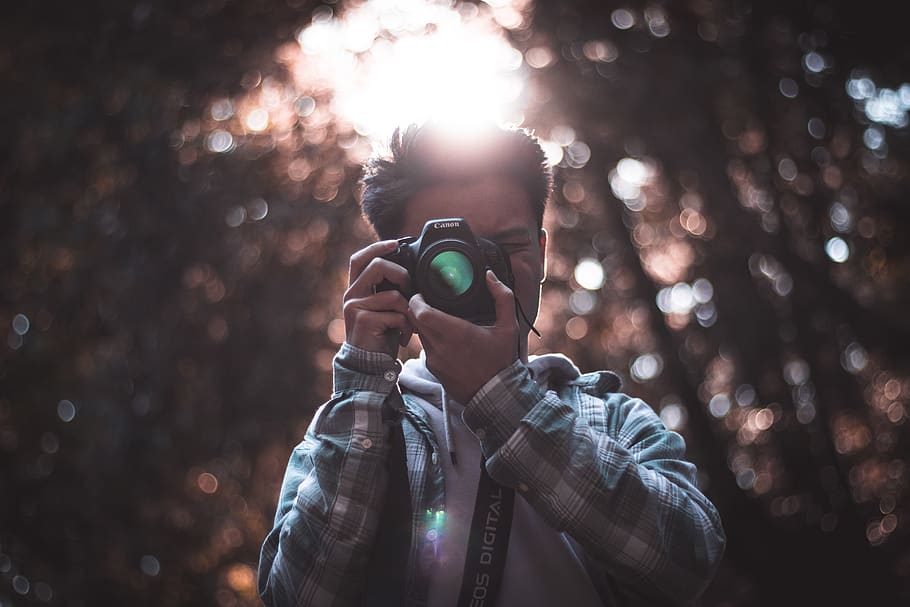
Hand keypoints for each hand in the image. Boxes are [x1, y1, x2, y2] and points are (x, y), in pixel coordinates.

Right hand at [343, 240, 413, 356]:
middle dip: (401, 275)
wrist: (368, 364)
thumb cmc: (379, 335)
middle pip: (377, 267)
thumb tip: (408, 272)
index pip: (359, 259)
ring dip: (408, 310)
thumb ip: (387, 290)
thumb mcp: (383, 308)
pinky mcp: (364, 321)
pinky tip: (403, 336)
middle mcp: (351, 295)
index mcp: (356, 289)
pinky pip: (395, 314)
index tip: (395, 244)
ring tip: (408, 324)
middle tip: (411, 290)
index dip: (376, 247)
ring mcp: (355, 308)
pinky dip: (406, 326)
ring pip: (392, 295)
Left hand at [408, 271, 517, 402]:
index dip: (417, 300)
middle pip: (414, 320)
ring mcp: (434, 359)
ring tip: (435, 315)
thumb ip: (502, 298)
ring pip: (417, 333)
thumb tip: (490, 276)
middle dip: (417, 308)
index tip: (422, 293)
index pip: (421, 313)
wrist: (494, 395)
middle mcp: (440, 346)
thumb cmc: (501, 361)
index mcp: (456, 333)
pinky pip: (424, 346)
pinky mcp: (432, 368)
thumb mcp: (509, 328)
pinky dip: (428, 338)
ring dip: (422, 323)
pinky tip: (442, 335)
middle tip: (426, 300)